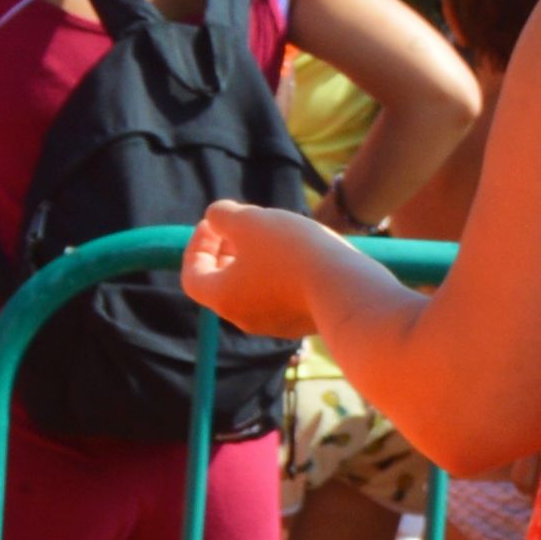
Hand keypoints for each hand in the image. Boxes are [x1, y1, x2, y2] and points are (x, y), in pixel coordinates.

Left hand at [181, 200, 323, 333]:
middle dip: (227, 253)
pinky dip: (281, 276)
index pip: (193, 275)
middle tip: (242, 228)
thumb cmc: (290, 252)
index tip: (212, 224)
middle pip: (223, 284)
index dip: (197, 246)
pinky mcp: (303, 324)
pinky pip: (282, 297)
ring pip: (254, 290)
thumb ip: (222, 215)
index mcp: (222, 297)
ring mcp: (275, 324)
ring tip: (275, 238)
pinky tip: (302, 256)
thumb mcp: (249, 221)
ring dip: (255, 263)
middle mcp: (243, 317)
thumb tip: (216, 217)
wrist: (347, 288)